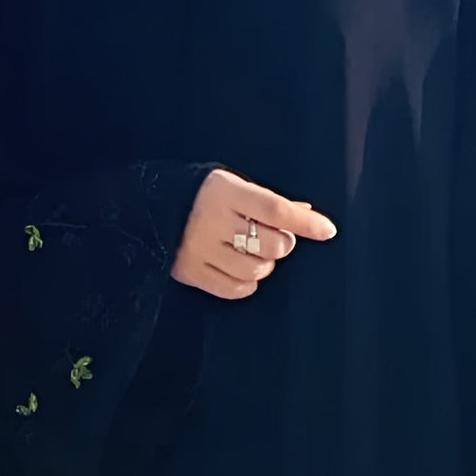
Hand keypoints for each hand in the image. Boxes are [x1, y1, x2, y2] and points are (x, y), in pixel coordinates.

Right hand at [171, 167, 336, 297]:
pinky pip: (237, 289)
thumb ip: (267, 202)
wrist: (147, 209)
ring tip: (249, 251)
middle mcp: (214, 220)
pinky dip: (247, 282)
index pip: (276, 209)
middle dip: (280, 244)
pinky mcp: (192, 272)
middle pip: (272, 245)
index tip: (328, 230)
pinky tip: (239, 269)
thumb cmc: (201, 196)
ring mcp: (201, 249)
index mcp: (226, 192)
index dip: (305, 222)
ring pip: (256, 270)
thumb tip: (306, 211)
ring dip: (263, 264)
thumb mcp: (233, 187)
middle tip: (269, 237)